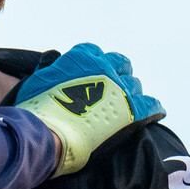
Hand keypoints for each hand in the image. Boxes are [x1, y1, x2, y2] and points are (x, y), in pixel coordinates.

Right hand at [9, 43, 165, 176]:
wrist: (47, 135)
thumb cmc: (36, 111)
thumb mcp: (37, 80)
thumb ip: (50, 69)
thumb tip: (53, 60)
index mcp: (81, 58)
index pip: (94, 53)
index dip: (93, 66)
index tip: (91, 76)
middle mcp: (104, 67)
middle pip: (120, 65)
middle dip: (117, 75)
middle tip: (112, 89)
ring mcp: (120, 88)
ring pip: (134, 85)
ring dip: (129, 93)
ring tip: (125, 106)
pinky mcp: (131, 111)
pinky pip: (151, 104)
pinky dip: (153, 107)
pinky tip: (154, 112)